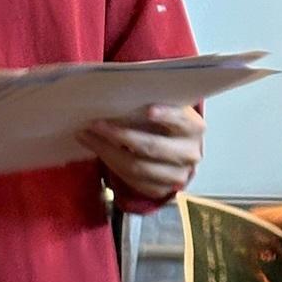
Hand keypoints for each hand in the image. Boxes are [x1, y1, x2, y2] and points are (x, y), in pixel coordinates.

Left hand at [81, 103, 203, 200]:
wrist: (176, 152)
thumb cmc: (165, 123)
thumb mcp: (167, 109)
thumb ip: (153, 101)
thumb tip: (121, 91)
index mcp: (194, 128)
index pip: (181, 121)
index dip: (166, 116)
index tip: (148, 110)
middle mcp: (190, 154)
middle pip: (152, 147)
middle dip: (120, 135)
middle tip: (95, 124)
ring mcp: (176, 175)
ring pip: (137, 167)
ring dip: (107, 152)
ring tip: (87, 136)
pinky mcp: (160, 190)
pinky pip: (131, 181)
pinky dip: (110, 165)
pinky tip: (97, 150)